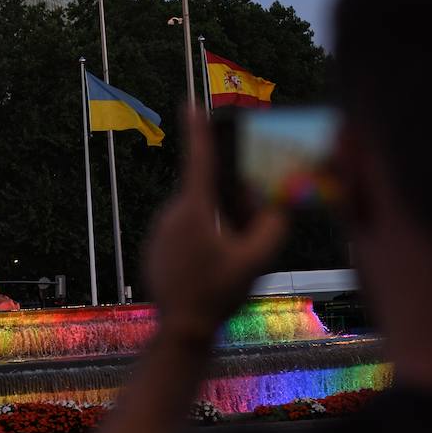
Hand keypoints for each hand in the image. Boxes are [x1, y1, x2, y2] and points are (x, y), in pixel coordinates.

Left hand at [144, 110, 286, 348]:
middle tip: (246, 237)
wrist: (181, 329)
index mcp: (194, 211)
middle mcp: (171, 214)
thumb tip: (276, 204)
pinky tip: (209, 269)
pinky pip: (183, 232)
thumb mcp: (257, 261)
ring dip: (216, 226)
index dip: (198, 131)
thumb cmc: (218, 293)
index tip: (191, 103)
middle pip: (208, 194)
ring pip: (196, 214)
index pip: (199, 161)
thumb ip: (273, 226)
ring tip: (226, 263)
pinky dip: (201, 240)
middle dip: (231, 206)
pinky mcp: (155, 247)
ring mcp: (159, 231)